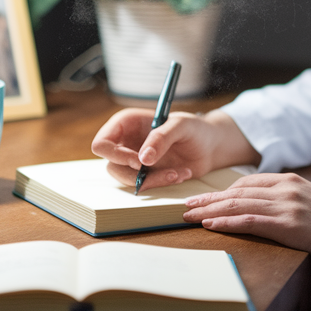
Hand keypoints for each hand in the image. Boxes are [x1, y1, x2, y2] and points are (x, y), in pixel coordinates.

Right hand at [91, 108, 260, 188]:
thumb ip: (161, 138)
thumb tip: (142, 160)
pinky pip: (143, 186)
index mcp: (126, 123)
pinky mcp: (145, 175)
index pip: (101, 143)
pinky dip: (161, 184)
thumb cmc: (194, 129)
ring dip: (153, 181)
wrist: (209, 146)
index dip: (115, 155)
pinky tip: (180, 175)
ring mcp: (133, 161)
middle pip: (111, 166)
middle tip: (166, 172)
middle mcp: (125, 142)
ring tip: (178, 173)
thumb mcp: (181, 126)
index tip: (138, 161)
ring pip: (127, 179)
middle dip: (136, 174)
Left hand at [182, 173, 310, 281]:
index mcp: (292, 181)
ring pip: (240, 205)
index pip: (247, 184)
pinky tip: (211, 226)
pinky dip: (228, 223)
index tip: (202, 200)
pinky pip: (251, 222)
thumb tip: (260, 211)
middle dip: (209, 200)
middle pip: (238, 192)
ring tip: (189, 217)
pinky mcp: (292, 226)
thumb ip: (286, 203)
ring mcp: (290, 206)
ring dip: (210, 211)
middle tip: (185, 208)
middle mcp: (289, 188)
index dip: (221, 193)